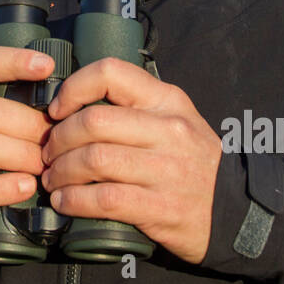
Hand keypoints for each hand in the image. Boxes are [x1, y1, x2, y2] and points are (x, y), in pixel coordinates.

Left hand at [41, 58, 223, 264]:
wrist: (236, 210)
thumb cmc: (194, 162)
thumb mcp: (177, 119)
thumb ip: (135, 107)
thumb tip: (76, 104)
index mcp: (167, 101)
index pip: (111, 72)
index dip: (73, 88)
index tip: (57, 110)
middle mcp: (168, 130)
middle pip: (93, 121)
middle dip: (58, 139)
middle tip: (47, 153)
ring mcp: (167, 169)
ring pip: (94, 160)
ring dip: (62, 172)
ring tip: (53, 180)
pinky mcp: (161, 207)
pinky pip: (105, 199)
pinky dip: (75, 201)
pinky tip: (65, 203)